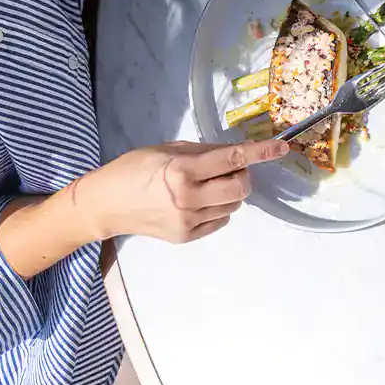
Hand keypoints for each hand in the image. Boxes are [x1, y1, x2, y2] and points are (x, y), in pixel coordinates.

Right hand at [71, 140, 289, 242]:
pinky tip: (198, 202)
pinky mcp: (186, 237)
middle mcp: (187, 198)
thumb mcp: (167, 150)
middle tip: (227, 170)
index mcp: (182, 171)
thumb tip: (237, 151)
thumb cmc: (133, 169)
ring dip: (229, 193)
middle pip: (241, 187)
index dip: (260, 152)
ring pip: (233, 206)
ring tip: (205, 187)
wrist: (104, 205)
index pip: (233, 159)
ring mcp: (187, 221)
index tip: (281, 148)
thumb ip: (204, 151)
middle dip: (241, 176)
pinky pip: (220, 221)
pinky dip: (218, 209)